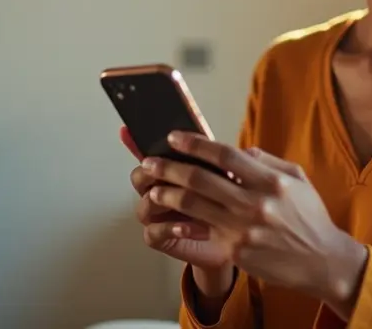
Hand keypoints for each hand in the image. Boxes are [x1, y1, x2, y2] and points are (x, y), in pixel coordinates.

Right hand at [121, 127, 235, 275]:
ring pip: (144, 205)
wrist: (239, 240)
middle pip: (139, 177)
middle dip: (152, 171)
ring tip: (185, 200)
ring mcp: (159, 215)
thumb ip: (220, 158)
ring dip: (164, 201)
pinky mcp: (162, 238)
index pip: (150, 152)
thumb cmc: (231, 203)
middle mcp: (160, 190)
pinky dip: (170, 228)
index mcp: (171, 170)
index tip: (132, 131)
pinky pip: (153, 233)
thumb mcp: (230, 174)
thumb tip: (220, 136)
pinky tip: (188, 227)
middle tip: (165, 167)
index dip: (137, 142)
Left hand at [144, 131, 368, 314]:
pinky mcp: (236, 251)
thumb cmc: (308, 217)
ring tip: (153, 187)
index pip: (225, 155)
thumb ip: (266, 161)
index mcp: (271, 181)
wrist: (322, 261)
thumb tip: (239, 151)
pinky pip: (203, 231)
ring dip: (168, 194)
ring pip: (194, 206)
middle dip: (169, 167)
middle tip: (150, 161)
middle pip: (201, 179)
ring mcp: (243, 230)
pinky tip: (169, 215)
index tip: (175, 137)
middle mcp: (255, 204)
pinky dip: (182, 221)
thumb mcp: (296, 179)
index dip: (196, 144)